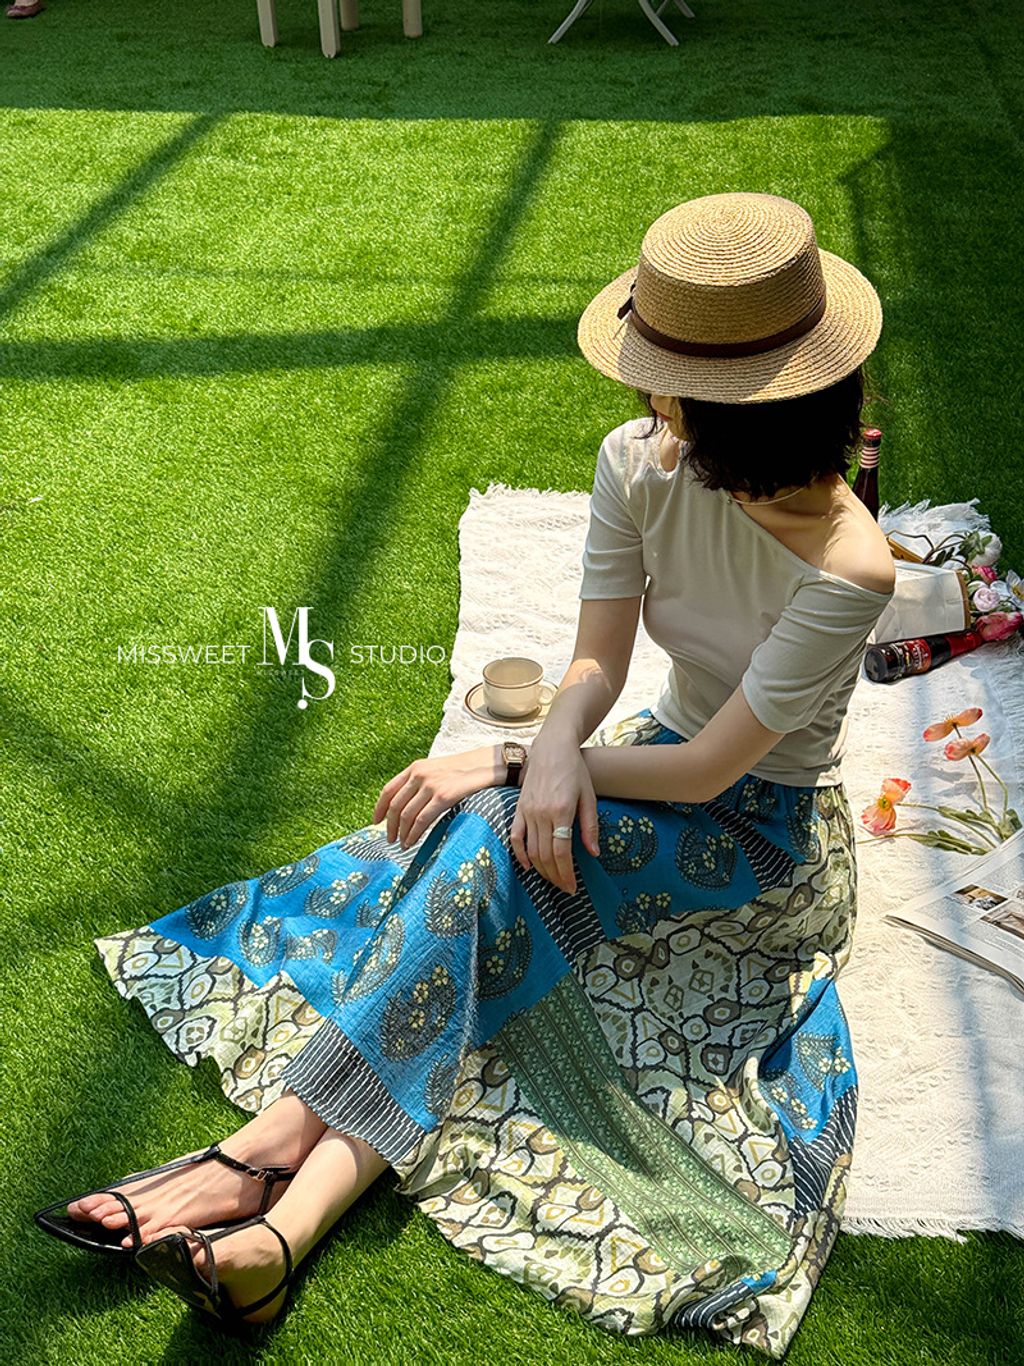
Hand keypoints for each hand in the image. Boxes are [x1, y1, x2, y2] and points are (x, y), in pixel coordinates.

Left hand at [372, 744, 500, 849]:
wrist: (489, 764)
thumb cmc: (465, 771)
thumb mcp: (437, 770)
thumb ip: (421, 783)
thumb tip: (407, 806)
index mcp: (415, 767)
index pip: (388, 790)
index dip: (380, 808)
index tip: (376, 822)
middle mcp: (419, 774)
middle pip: (395, 805)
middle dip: (390, 826)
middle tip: (390, 839)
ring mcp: (431, 785)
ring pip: (406, 815)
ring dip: (401, 833)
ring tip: (402, 844)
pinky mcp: (444, 796)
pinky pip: (422, 820)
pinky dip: (413, 834)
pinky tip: (412, 842)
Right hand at [510, 736, 599, 895]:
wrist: (552, 748)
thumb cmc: (574, 771)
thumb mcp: (589, 797)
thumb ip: (590, 826)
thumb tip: (594, 853)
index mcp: (561, 811)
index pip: (561, 852)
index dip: (566, 874)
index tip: (572, 887)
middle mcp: (541, 813)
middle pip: (545, 855)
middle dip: (555, 877)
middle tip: (565, 888)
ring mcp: (527, 811)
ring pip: (531, 850)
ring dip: (541, 870)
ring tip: (553, 880)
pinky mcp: (519, 808)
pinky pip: (515, 836)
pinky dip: (519, 854)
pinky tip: (528, 866)